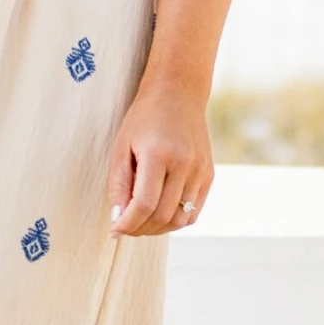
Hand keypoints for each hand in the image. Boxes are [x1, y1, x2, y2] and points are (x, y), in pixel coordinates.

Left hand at [107, 74, 211, 236]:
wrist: (178, 94)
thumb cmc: (144, 119)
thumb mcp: (121, 148)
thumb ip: (119, 186)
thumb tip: (118, 220)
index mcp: (159, 154)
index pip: (144, 204)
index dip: (128, 224)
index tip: (115, 230)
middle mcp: (184, 164)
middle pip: (163, 216)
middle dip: (140, 229)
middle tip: (125, 227)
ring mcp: (200, 170)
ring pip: (180, 219)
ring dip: (157, 229)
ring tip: (140, 222)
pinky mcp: (209, 175)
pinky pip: (193, 212)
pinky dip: (175, 221)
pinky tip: (159, 214)